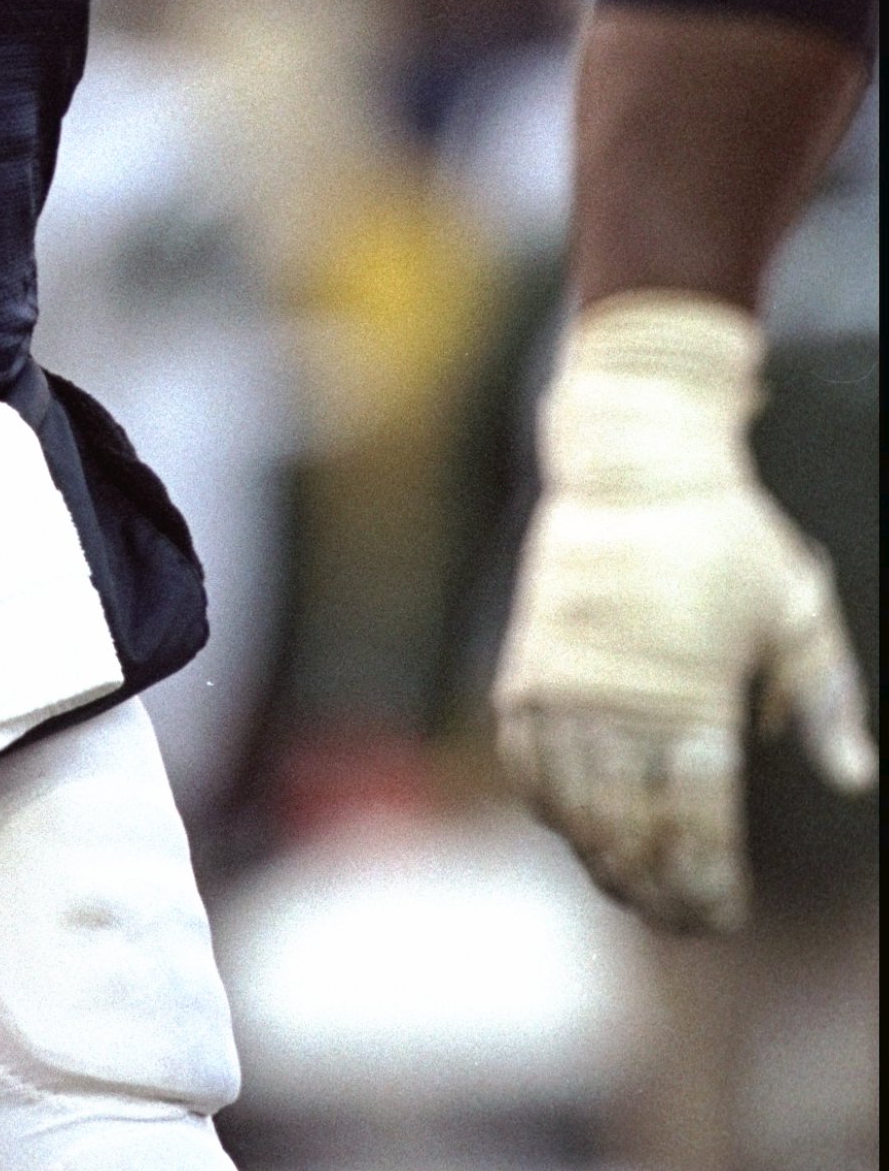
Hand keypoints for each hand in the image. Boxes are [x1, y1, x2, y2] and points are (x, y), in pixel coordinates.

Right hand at [493, 321, 874, 932]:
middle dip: (660, 889)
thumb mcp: (796, 603)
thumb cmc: (723, 531)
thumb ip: (828, 694)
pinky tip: (574, 831)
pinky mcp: (526, 665)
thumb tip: (856, 776)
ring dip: (604, 860)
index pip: (697, 821)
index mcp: (693, 690)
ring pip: (575, 808)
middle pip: (633, 830)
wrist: (630, 459)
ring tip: (633, 891)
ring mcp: (564, 683)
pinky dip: (549, 808)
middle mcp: (621, 697)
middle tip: (684, 922)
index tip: (725, 915)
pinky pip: (526, 763)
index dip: (709, 882)